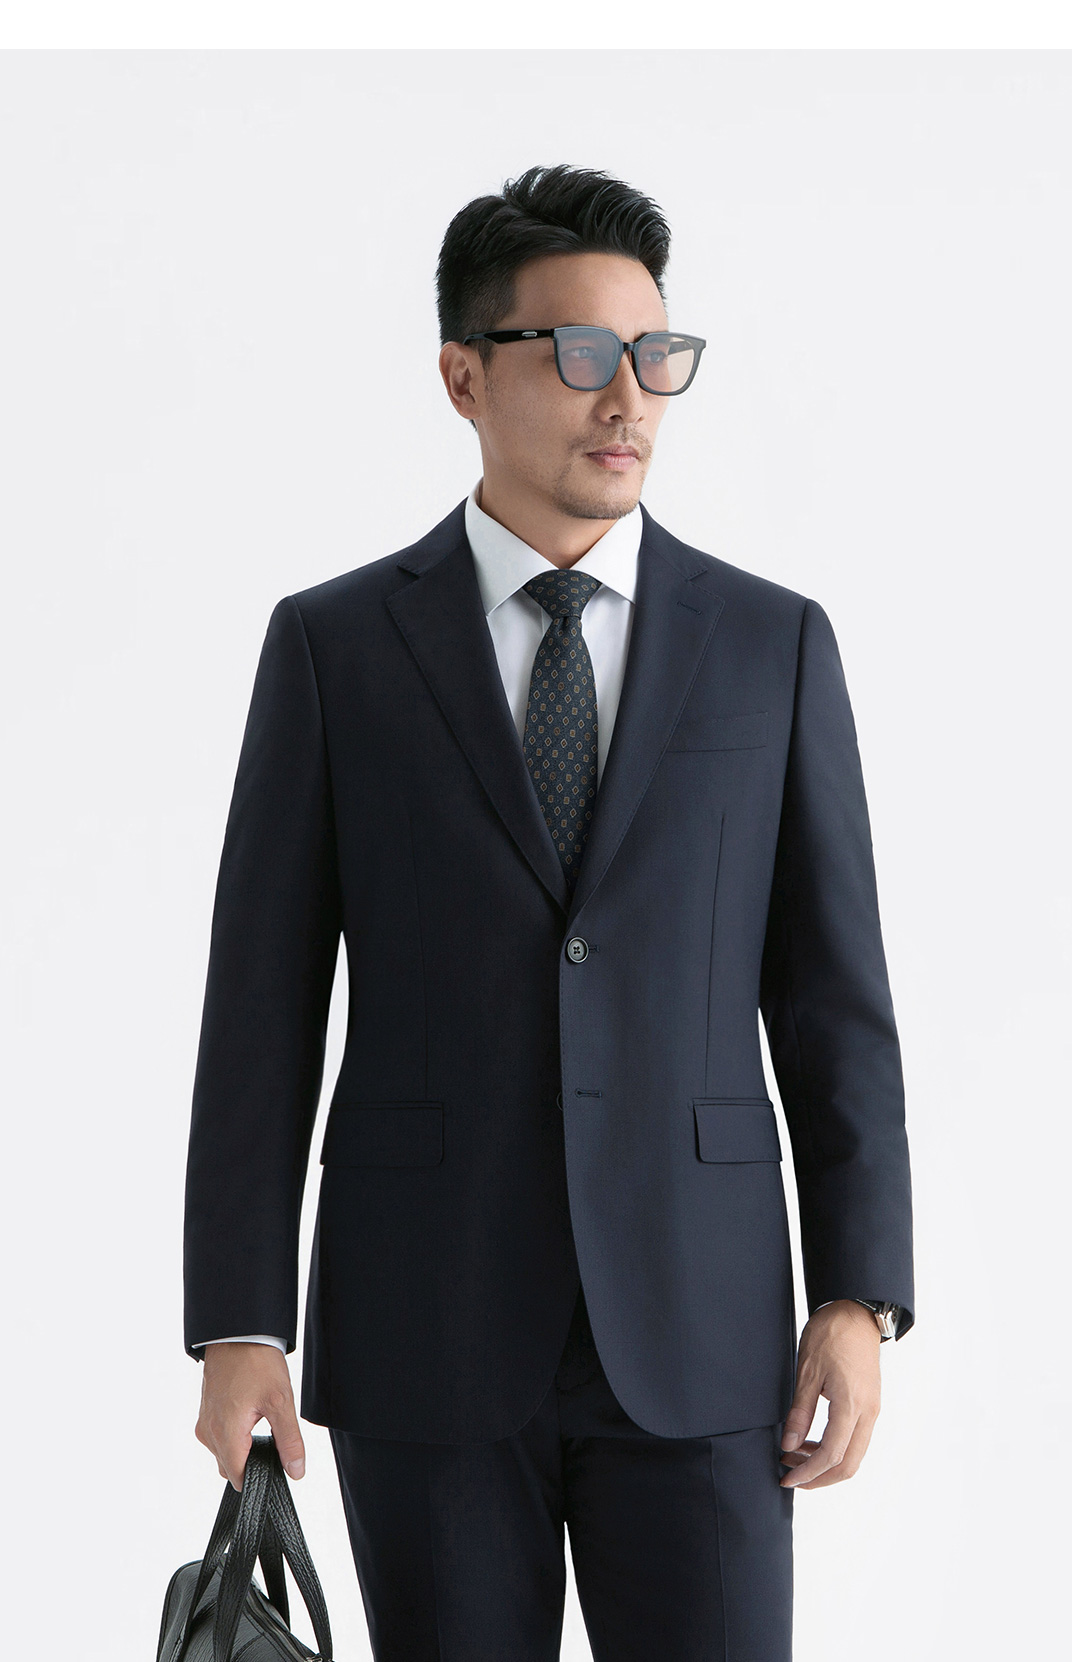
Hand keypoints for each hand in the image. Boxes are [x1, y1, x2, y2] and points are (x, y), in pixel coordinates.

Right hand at [196, 1342, 305, 1491]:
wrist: (238, 1331)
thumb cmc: (256, 1361)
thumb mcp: (281, 1401)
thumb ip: (289, 1441)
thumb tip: (296, 1471)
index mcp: (225, 1434)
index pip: (239, 1478)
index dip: (259, 1477)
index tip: (275, 1464)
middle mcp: (209, 1432)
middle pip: (231, 1467)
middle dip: (252, 1460)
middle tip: (272, 1435)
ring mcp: (205, 1422)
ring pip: (225, 1453)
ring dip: (244, 1446)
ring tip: (261, 1419)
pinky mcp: (206, 1413)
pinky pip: (220, 1437)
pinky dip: (235, 1434)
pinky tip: (250, 1413)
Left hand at [779, 1300, 881, 1489]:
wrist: (856, 1313)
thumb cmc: (831, 1335)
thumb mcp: (807, 1371)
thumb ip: (799, 1412)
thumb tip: (788, 1445)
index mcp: (851, 1405)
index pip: (831, 1455)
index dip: (808, 1473)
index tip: (786, 1478)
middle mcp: (868, 1413)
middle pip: (848, 1465)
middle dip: (818, 1478)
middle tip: (790, 1476)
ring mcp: (872, 1410)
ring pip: (853, 1455)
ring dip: (825, 1464)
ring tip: (794, 1456)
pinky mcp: (869, 1405)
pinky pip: (855, 1440)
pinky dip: (834, 1449)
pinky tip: (810, 1442)